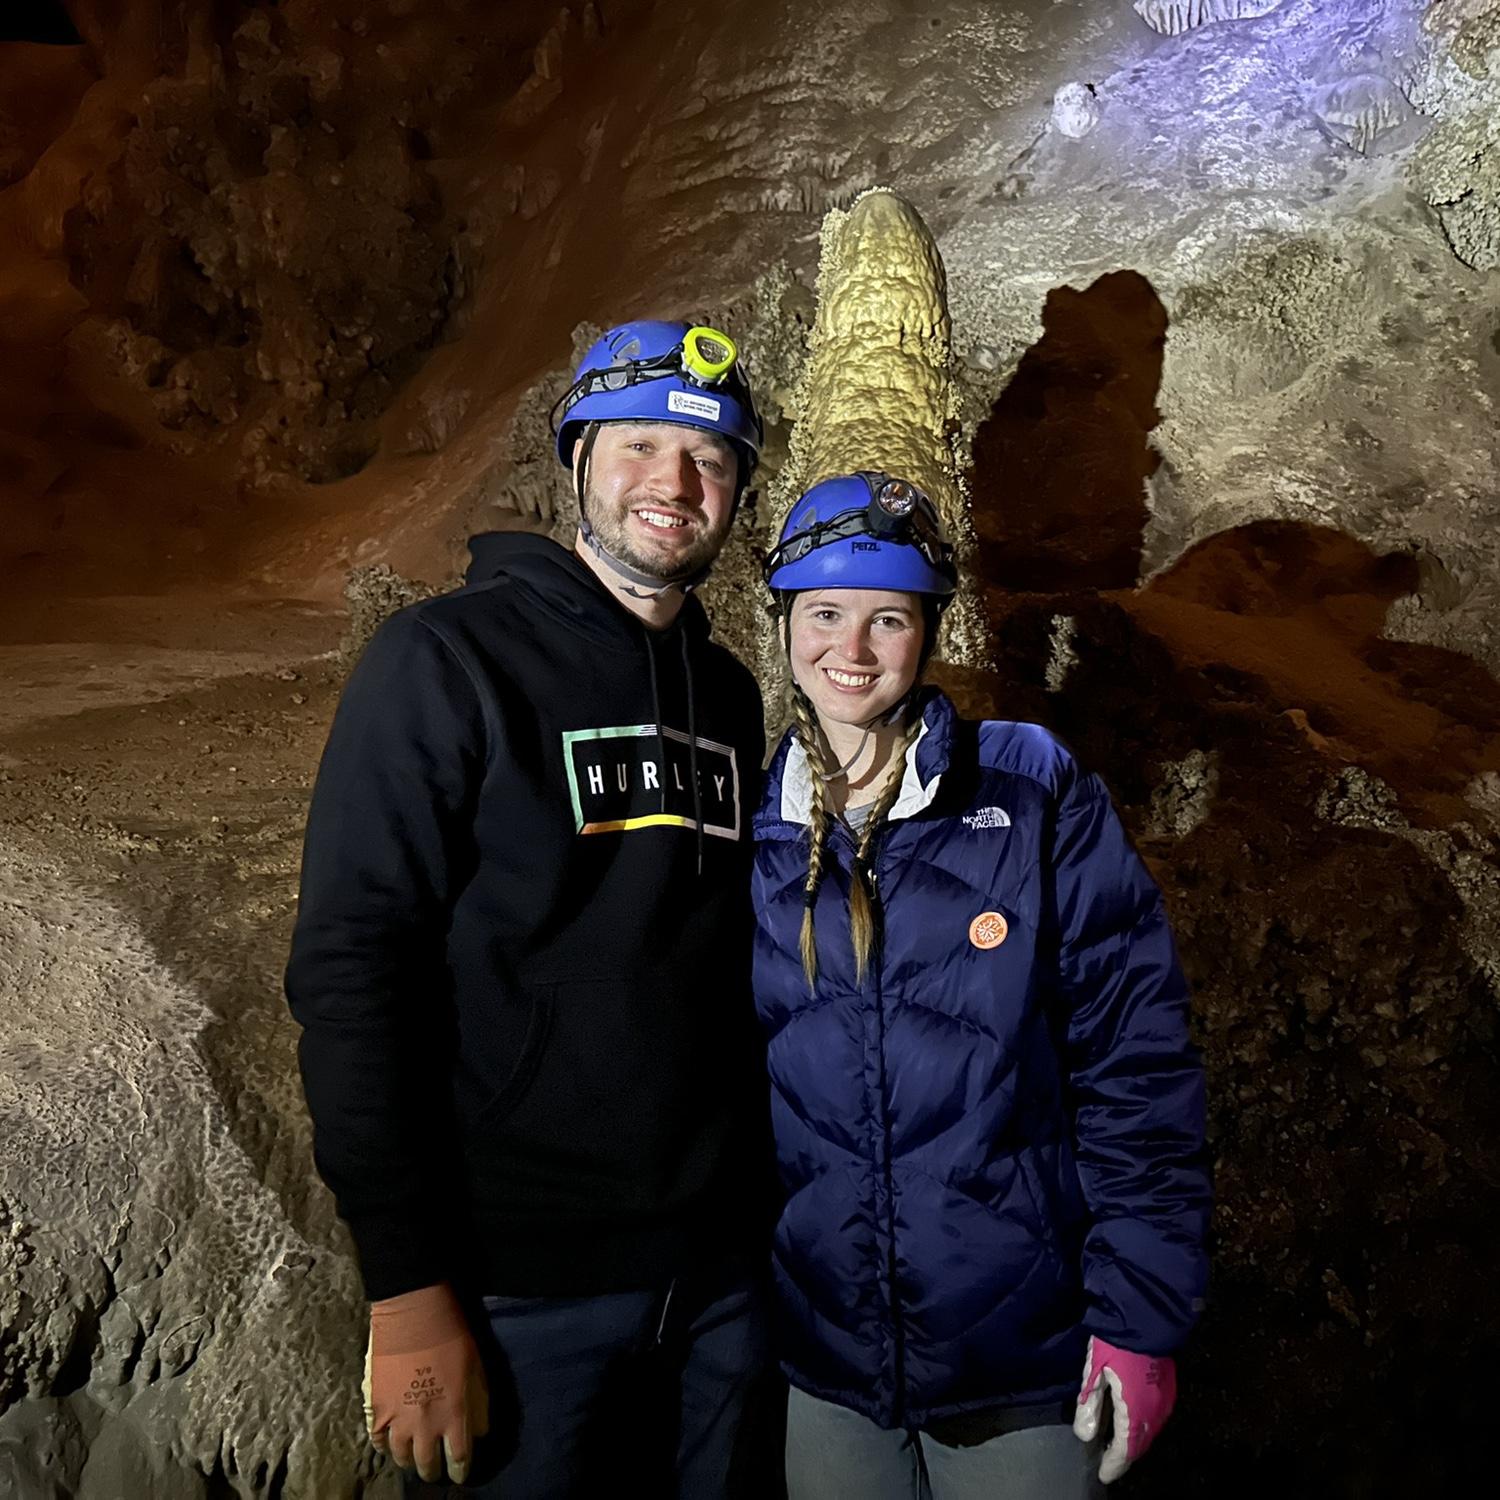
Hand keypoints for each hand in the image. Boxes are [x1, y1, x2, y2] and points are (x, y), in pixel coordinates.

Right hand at [363, 1283, 488, 1484]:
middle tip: (434, 1470)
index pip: (459, 1458)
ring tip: (413, 1458)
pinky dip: (385, 1445)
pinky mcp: (377, 1409)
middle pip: (427, 1464)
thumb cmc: (452, 1337)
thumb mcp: (477, 1369)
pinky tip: (390, 1443)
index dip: (460, 1471)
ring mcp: (398, 1420)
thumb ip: (479, 1405)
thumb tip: (479, 1431)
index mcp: (454, 1415)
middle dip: (433, 1470)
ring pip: (401, 1457)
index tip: (460, 1474)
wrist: (414, 1315)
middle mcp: (426, 1425)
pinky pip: (378, 1440)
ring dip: (409, 1460)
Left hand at [1072, 1335, 1175, 1483]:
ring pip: (1149, 1432)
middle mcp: (1155, 1411)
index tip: (1104, 1475)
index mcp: (1135, 1409)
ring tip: (1117, 1449)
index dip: (1115, 1463)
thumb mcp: (1095, 1370)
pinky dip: (1142, 1429)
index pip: (1126, 1448)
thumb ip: (1089, 1403)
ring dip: (1135, 1443)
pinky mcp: (1169, 1390)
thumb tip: (1085, 1436)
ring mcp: (1165, 1401)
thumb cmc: (1116, 1342)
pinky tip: (1131, 1426)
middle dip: (1125, 1456)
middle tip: (1109, 1464)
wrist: (1146, 1316)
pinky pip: (1155, 1420)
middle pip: (1140, 1444)